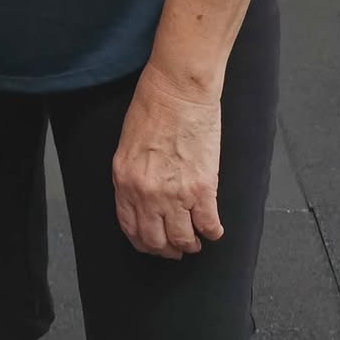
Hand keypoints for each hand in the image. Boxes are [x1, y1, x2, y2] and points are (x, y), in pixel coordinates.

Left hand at [111, 62, 222, 259]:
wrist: (178, 89)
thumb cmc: (154, 106)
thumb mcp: (128, 145)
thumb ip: (133, 175)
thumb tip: (142, 199)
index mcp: (125, 180)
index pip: (131, 228)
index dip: (144, 243)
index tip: (153, 244)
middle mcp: (147, 193)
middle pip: (156, 241)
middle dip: (167, 250)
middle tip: (177, 247)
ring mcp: (175, 194)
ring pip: (183, 240)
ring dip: (191, 244)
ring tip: (196, 238)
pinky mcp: (202, 189)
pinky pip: (209, 226)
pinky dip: (213, 232)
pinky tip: (214, 228)